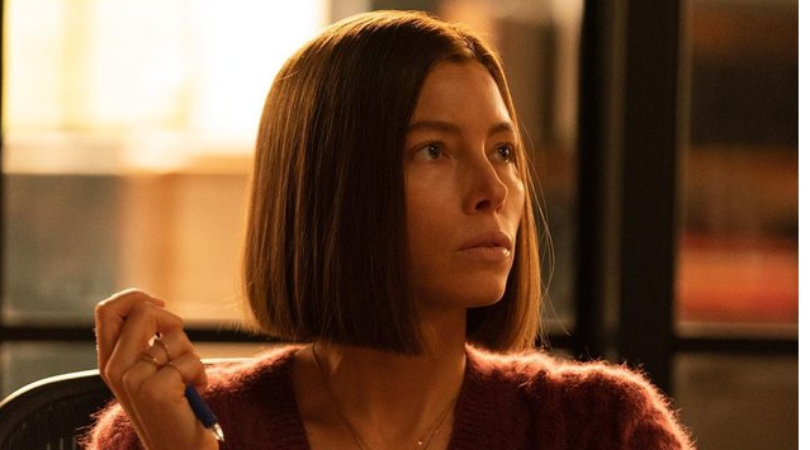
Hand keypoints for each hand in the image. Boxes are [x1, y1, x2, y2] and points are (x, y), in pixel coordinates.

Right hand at [95, 289, 218, 449]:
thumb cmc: (172, 408)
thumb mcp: (149, 371)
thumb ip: (143, 341)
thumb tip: (153, 304)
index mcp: (109, 361)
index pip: (106, 310)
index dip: (136, 297)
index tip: (160, 305)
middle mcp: (114, 369)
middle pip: (143, 313)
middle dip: (172, 322)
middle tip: (180, 350)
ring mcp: (132, 380)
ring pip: (173, 337)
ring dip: (191, 356)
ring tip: (186, 382)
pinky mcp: (155, 390)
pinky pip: (190, 360)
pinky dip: (200, 375)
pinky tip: (193, 394)